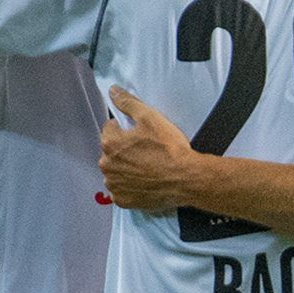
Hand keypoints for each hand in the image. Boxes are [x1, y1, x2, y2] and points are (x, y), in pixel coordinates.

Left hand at [99, 86, 199, 213]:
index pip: (109, 129)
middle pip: (111, 152)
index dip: (126, 129)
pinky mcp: (124, 201)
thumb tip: (113, 91)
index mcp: (109, 144)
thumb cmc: (169, 148)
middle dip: (124, 150)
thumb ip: (127, 103)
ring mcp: (115, 186)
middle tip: (146, 151)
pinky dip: (131, 187)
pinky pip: (122, 191)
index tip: (141, 135)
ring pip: (116, 172)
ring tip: (147, 167)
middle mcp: (107, 166)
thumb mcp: (150, 117)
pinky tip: (145, 182)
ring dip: (126, 169)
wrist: (186, 178)